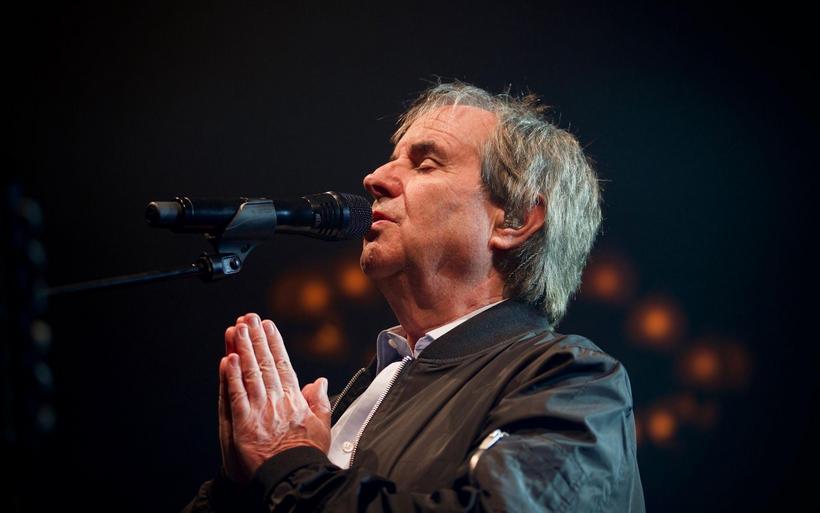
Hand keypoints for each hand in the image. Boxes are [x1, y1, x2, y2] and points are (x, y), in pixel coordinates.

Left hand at [218, 313, 330, 483]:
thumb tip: (321, 382)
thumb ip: (320, 402)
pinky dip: (231, 376)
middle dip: (256, 338)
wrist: (293, 477)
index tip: (268, 326)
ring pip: (249, 373)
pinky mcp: (243, 423)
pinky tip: (228, 359)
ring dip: (242, 348)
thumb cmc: (307, 456)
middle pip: (264, 363)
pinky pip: (236, 394)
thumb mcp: (322, 427)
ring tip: (237, 328)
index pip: (283, 364)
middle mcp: (277, 400)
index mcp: (294, 399)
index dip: (274, 343)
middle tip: (249, 317)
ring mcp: (259, 410)